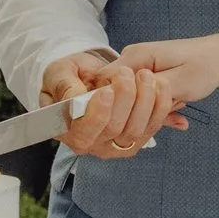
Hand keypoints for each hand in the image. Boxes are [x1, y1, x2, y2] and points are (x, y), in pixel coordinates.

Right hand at [44, 53, 186, 159]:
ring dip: (144, 101)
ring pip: (135, 130)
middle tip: (126, 73)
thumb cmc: (69, 78)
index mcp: (67, 131)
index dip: (97, 114)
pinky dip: (160, 107)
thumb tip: (76, 96)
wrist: (88, 79)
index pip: (83, 132)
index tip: (107, 90)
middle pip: (113, 130)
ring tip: (144, 75)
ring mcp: (115, 145)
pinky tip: (160, 86)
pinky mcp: (136, 139)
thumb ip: (64, 84)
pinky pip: (152, 127)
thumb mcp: (58, 74)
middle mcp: (91, 144)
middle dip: (124, 99)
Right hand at [115, 30, 218, 110]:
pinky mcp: (148, 84)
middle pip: (117, 99)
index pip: (102, 86)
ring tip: (179, 101)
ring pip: (132, 106)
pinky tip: (180, 116)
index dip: (115, 106)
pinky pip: (144, 106)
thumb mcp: (179, 82)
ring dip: (155, 113)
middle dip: (142, 111)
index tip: (141, 112)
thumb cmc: (206, 66)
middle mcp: (131, 63)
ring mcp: (139, 74)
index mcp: (134, 56)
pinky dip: (161, 114)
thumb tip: (118, 97)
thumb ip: (147, 91)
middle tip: (171, 102)